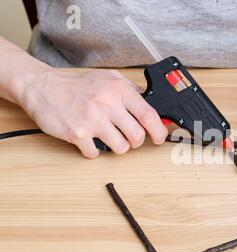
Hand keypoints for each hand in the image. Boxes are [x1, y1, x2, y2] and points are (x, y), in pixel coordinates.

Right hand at [16, 69, 167, 157]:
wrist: (42, 87)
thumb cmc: (77, 85)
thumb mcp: (109, 78)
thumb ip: (131, 91)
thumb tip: (153, 105)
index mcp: (118, 90)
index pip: (149, 115)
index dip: (159, 130)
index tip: (160, 137)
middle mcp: (107, 104)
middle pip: (137, 136)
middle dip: (137, 142)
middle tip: (130, 138)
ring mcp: (92, 120)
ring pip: (121, 148)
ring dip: (118, 147)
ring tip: (108, 137)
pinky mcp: (77, 134)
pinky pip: (95, 153)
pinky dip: (94, 151)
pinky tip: (90, 140)